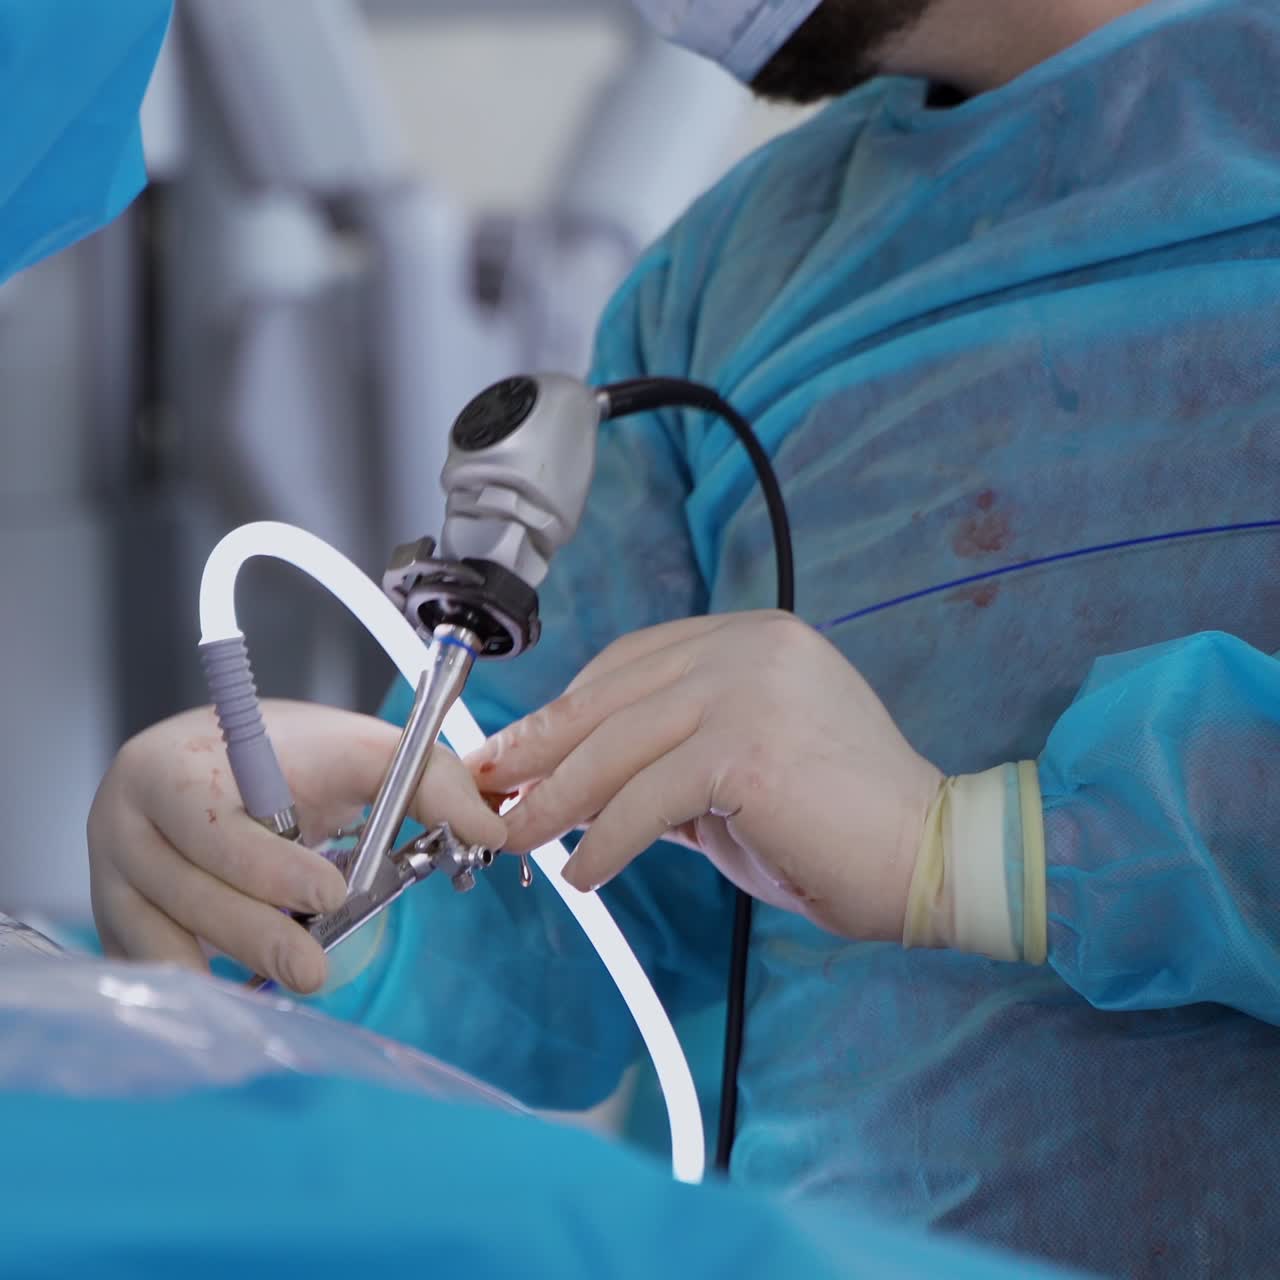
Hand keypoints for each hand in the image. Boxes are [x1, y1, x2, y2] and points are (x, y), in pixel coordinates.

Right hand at [89, 701, 506, 992]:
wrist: (219, 761)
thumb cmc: (292, 756)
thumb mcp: (362, 751)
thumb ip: (428, 780)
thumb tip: (488, 830)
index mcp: (177, 766)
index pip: (212, 825)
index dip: (266, 866)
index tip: (330, 893)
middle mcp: (125, 820)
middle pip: (188, 891)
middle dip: (259, 933)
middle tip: (314, 969)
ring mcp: (110, 874)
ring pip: (163, 936)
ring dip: (229, 963)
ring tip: (292, 979)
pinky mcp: (115, 918)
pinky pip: (148, 964)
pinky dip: (197, 981)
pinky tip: (244, 994)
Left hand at [467, 613, 942, 940]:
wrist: (931, 855)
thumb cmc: (835, 821)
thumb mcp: (734, 777)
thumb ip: (665, 764)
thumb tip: (577, 787)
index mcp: (748, 639)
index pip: (628, 665)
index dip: (564, 710)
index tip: (517, 749)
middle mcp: (747, 647)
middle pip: (610, 699)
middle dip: (537, 750)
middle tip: (484, 789)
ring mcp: (749, 690)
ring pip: (617, 747)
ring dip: (553, 801)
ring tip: (516, 840)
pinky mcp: (747, 748)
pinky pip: (646, 799)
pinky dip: (603, 840)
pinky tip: (584, 873)